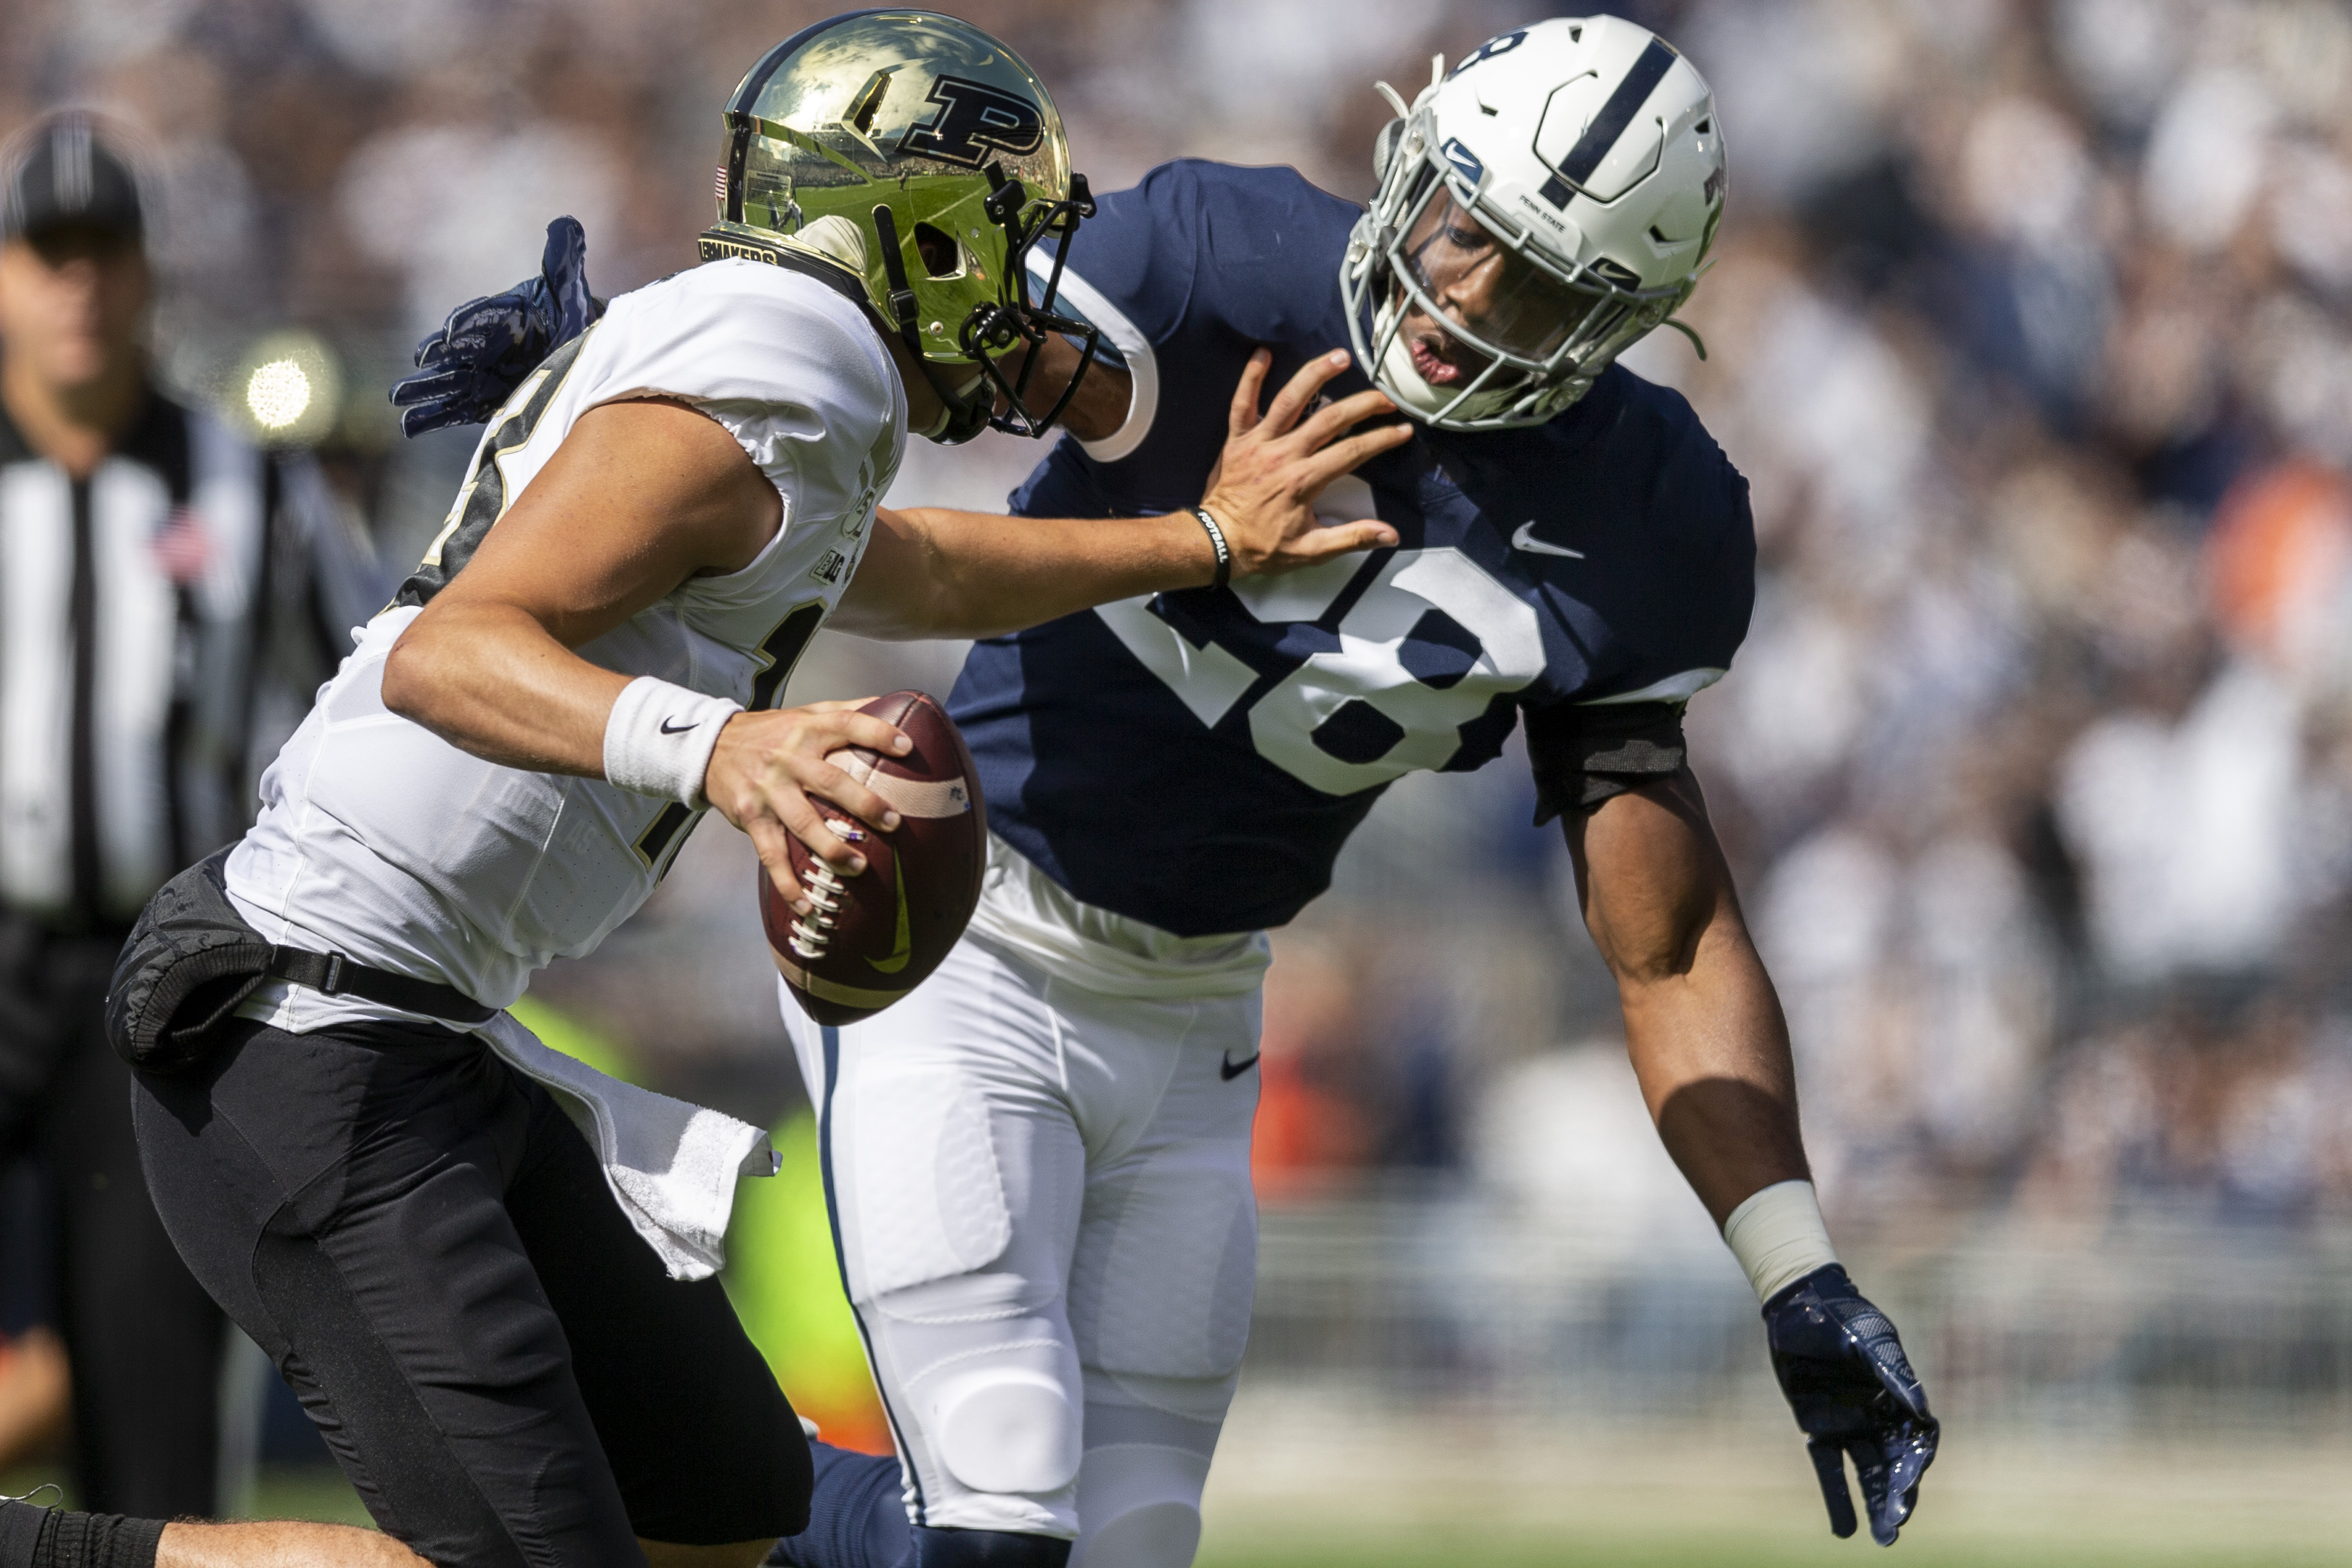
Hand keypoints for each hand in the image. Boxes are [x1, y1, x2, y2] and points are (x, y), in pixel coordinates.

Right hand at [390, 216, 602, 437]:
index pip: (480, 318)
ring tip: (398, 398)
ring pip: (449, 382)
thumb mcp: (569, 288)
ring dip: (424, 390)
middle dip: (434, 362)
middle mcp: (483, 344)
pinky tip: (407, 426)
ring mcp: (481, 374)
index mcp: (499, 315)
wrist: (577, 346)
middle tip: (414, 365)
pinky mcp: (484, 399)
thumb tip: (566, 225)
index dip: (467, 324)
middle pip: (454, 354)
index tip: (453, 334)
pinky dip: (433, 417)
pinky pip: (456, 410)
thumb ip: (563, 260)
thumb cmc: (568, 314)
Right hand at [702, 701, 912, 910]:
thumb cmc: (771, 732)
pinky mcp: (750, 817)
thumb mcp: (805, 713)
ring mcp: (768, 790)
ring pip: (802, 823)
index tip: (907, 747)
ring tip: (860, 867)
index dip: (877, 733)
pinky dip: (787, 884)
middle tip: (893, 822)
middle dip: (863, 802)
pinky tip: (807, 907)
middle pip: (829, 781)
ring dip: (831, 849)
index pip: (846, 724)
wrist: (710, 747)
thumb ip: (847, 710)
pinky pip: (770, 855)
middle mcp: (788, 758)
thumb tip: (896, 704)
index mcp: (807, 729)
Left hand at [1199, 348, 1407, 578]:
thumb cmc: (1263, 547)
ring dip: (1315, 375)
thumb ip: (1351, 538)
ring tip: (1339, 357)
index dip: (1381, 439)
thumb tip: (1390, 535)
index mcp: (1304, 480)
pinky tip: (1261, 353)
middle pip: (1330, 419)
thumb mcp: (1311, 551)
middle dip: (1362, 405)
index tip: (1402, 430)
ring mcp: (1259, 443)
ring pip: (1289, 401)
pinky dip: (1250, 378)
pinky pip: (1242, 403)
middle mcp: (1283, 455)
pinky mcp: (1237, 440)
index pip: (1352, 451)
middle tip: (1385, 397)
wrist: (1216, 543)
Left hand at [1762, 1264, 1937, 1545]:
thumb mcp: (1869, 1340)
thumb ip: (1892, 1373)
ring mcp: (1851, 1424)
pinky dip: (1837, 1497)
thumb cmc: (1842, 1317)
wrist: (1799, 1304)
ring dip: (1876, 1505)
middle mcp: (1879, 1416)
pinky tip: (1843, 1530)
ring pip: (1868, 1474)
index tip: (1907, 1490)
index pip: (1916, 1443)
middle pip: (1895, 1466)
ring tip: (1881, 1538)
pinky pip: (1831, 1468)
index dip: (1914, 1468)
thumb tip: (1922, 1411)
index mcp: (1899, 1398)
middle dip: (1898, 1496)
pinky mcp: (1820, 1427)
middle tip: (1894, 1525)